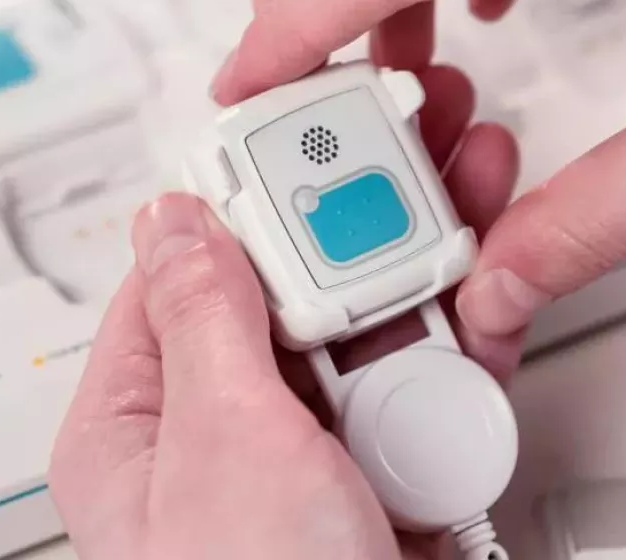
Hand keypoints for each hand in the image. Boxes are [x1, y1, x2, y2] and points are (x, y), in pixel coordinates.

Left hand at [50, 68, 519, 559]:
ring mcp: (306, 472)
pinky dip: (463, 349)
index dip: (244, 193)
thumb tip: (174, 220)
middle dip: (357, 215)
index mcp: (134, 432)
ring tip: (474, 191)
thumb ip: (205, 322)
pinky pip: (422, 398)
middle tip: (419, 141)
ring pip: (367, 336)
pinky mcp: (383, 497)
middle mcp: (217, 447)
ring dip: (425, 269)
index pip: (181, 276)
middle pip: (287, 292)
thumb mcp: (221, 449)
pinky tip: (491, 296)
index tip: (304, 129)